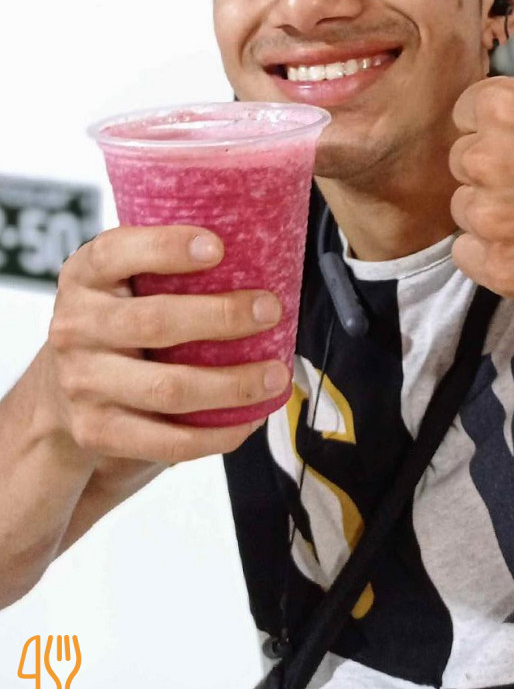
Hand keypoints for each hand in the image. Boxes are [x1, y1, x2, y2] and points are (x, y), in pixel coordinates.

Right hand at [44, 225, 287, 465]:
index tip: (218, 247)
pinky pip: (166, 440)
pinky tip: (250, 419)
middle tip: (270, 310)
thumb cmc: (118, 321)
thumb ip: (162, 265)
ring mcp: (83, 383)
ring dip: (232, 384)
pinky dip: (216, 434)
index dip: (166, 247)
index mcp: (83, 277)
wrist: (61, 390)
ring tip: (276, 375)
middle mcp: (75, 327)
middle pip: (154, 322)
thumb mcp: (121, 282)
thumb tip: (256, 254)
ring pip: (167, 388)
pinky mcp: (97, 432)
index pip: (116, 252)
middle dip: (221, 316)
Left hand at [449, 0, 513, 311]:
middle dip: (501, 165)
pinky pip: (469, 254)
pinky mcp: (501, 267)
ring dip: (499, 208)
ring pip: (465, 206)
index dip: (508, 124)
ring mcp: (495, 217)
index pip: (471, 112)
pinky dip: (499, 252)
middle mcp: (490, 159)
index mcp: (506, 103)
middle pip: (464, 159)